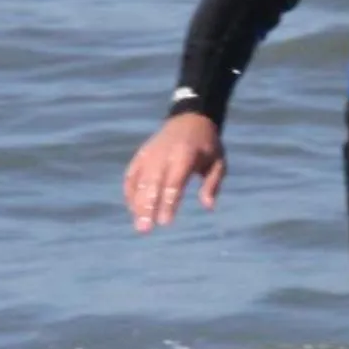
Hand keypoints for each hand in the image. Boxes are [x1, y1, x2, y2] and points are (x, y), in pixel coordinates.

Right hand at [123, 113, 225, 231]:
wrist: (190, 118)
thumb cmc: (207, 145)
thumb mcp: (218, 162)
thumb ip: (213, 183)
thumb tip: (208, 206)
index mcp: (185, 154)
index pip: (174, 181)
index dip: (168, 202)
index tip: (165, 222)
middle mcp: (164, 154)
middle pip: (152, 183)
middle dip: (147, 207)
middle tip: (145, 230)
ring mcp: (150, 154)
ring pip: (139, 181)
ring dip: (137, 204)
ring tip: (139, 226)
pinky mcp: (141, 155)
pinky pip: (131, 175)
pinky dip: (130, 192)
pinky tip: (133, 209)